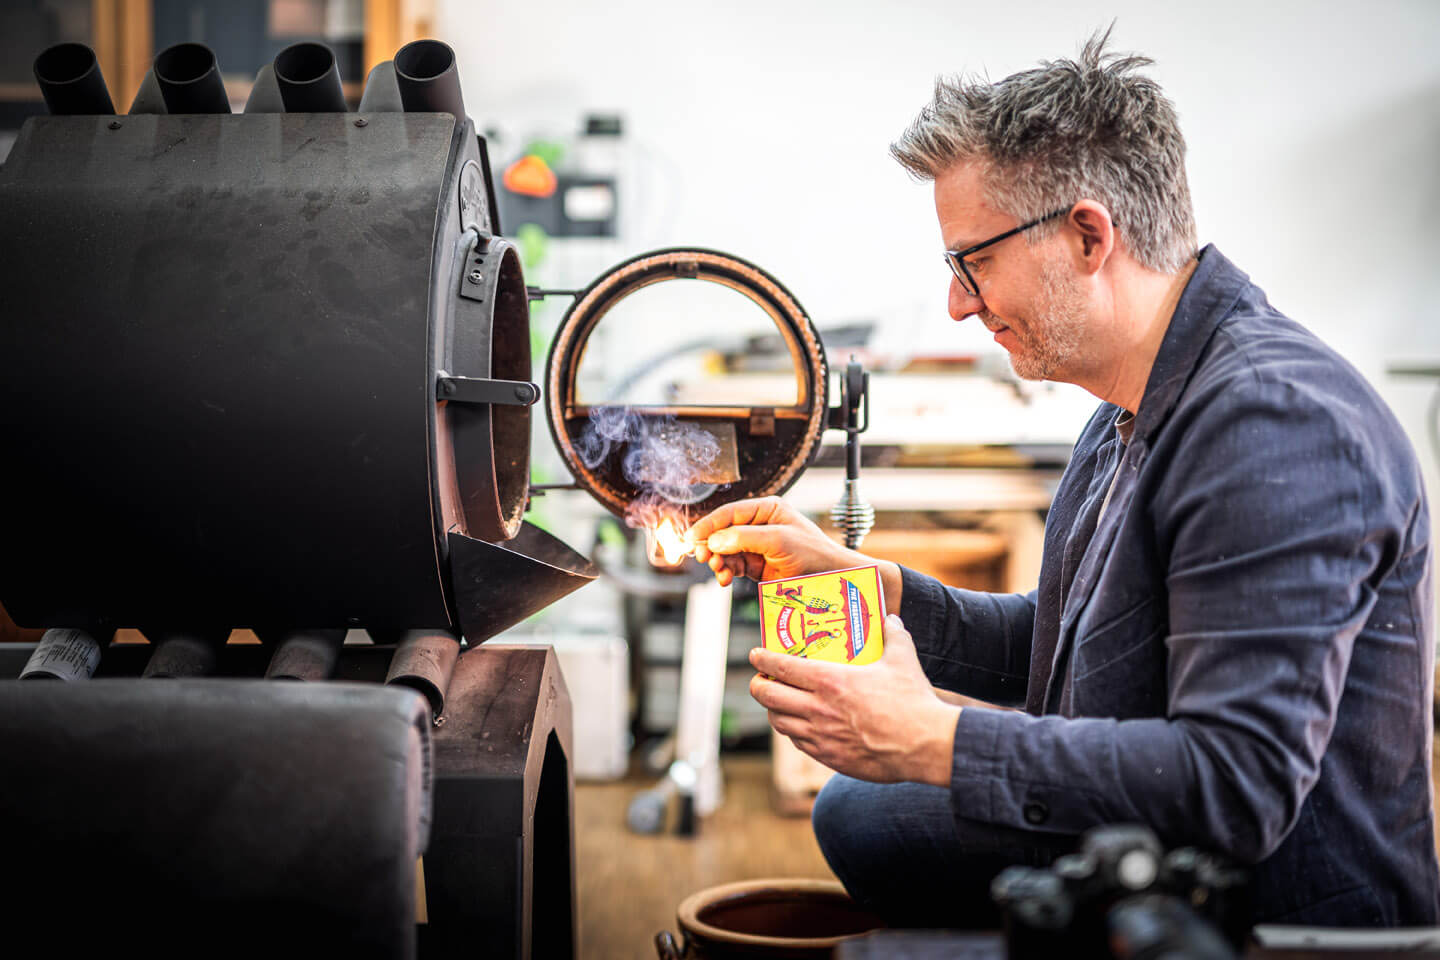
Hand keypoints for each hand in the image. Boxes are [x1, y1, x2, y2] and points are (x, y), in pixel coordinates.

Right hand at [686, 497, 897, 595]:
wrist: (833, 581)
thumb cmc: (814, 554)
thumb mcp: (779, 541)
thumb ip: (745, 538)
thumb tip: (715, 540)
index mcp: (767, 509)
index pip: (729, 513)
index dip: (708, 524)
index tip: (692, 537)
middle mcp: (760, 526)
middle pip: (723, 532)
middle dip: (711, 545)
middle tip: (703, 557)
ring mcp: (757, 546)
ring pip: (725, 551)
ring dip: (717, 562)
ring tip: (719, 572)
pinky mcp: (756, 566)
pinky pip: (732, 566)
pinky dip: (725, 573)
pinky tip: (725, 580)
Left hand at [749, 614, 960, 785]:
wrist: (924, 745)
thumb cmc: (913, 701)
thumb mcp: (903, 659)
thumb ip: (894, 635)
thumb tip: (891, 619)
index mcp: (830, 680)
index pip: (781, 666)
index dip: (762, 659)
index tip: (755, 654)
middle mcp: (817, 708)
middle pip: (768, 695)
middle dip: (758, 685)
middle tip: (760, 679)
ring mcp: (820, 735)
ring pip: (779, 722)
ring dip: (773, 709)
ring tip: (776, 702)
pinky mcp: (829, 757)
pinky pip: (798, 742)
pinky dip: (792, 731)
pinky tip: (799, 726)